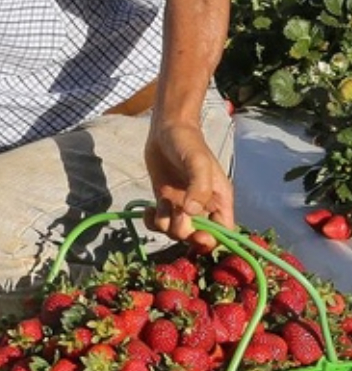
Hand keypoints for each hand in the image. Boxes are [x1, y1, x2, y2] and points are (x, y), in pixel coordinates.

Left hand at [142, 120, 233, 250]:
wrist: (166, 130)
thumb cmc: (189, 143)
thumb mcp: (198, 162)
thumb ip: (199, 187)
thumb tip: (192, 212)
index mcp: (219, 201)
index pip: (222, 233)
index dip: (211, 241)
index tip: (197, 235)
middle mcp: (201, 207)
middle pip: (196, 237)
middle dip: (184, 232)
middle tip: (175, 215)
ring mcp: (181, 205)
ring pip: (175, 232)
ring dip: (165, 226)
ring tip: (159, 207)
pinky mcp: (164, 201)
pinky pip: (159, 223)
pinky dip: (152, 221)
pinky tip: (148, 208)